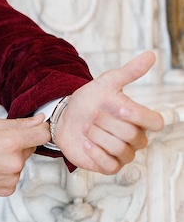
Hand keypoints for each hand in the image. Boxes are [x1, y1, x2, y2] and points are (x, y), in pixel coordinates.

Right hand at [0, 114, 50, 198]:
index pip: (43, 134)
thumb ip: (19, 123)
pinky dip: (5, 173)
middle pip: (30, 148)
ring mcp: (12, 178)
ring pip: (20, 163)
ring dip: (11, 160)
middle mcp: (15, 162)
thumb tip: (40, 120)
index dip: (42, 129)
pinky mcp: (8, 189)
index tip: (36, 129)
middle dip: (19, 145)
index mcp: (11, 142)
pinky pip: (13, 177)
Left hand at [55, 50, 163, 173]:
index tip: (119, 107)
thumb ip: (129, 72)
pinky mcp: (109, 166)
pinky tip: (85, 141)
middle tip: (93, 114)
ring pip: (120, 149)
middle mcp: (136, 138)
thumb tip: (151, 55)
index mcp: (139, 119)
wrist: (66, 117)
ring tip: (87, 127)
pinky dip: (94, 151)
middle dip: (106, 122)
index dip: (139, 117)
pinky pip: (109, 165)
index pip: (156, 123)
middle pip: (132, 135)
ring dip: (98, 135)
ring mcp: (124, 154)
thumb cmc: (89, 101)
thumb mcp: (107, 83)